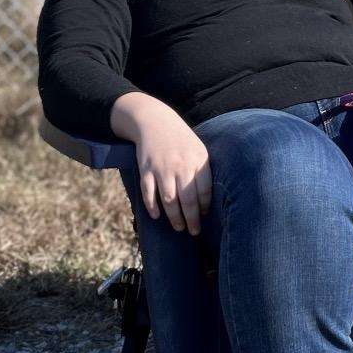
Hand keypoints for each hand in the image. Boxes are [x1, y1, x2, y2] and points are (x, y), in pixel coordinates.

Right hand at [110, 92, 211, 234]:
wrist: (155, 121)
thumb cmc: (181, 140)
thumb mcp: (199, 150)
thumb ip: (203, 172)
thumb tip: (207, 201)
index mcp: (198, 160)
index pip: (204, 190)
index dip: (204, 207)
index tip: (204, 216)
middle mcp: (181, 165)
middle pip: (188, 200)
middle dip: (192, 219)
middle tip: (194, 232)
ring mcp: (162, 168)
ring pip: (169, 200)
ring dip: (174, 217)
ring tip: (179, 228)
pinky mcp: (146, 169)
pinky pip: (148, 193)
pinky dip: (152, 207)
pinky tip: (157, 216)